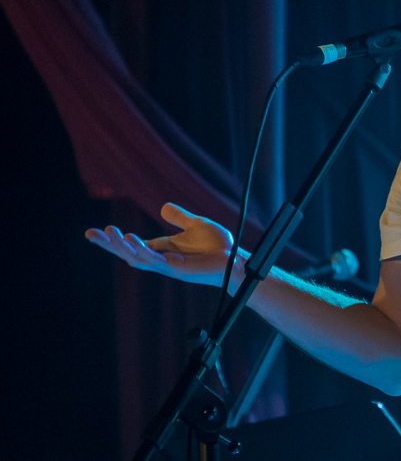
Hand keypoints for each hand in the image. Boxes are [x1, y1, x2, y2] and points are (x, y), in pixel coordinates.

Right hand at [85, 203, 235, 286]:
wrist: (235, 259)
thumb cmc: (217, 246)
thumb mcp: (195, 225)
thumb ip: (179, 217)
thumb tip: (162, 207)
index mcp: (163, 250)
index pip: (133, 245)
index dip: (114, 239)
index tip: (94, 231)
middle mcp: (162, 259)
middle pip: (128, 253)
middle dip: (109, 245)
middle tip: (90, 234)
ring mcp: (168, 266)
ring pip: (137, 257)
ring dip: (121, 246)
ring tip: (108, 232)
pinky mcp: (177, 269)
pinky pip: (154, 260)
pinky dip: (141, 251)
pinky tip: (131, 241)